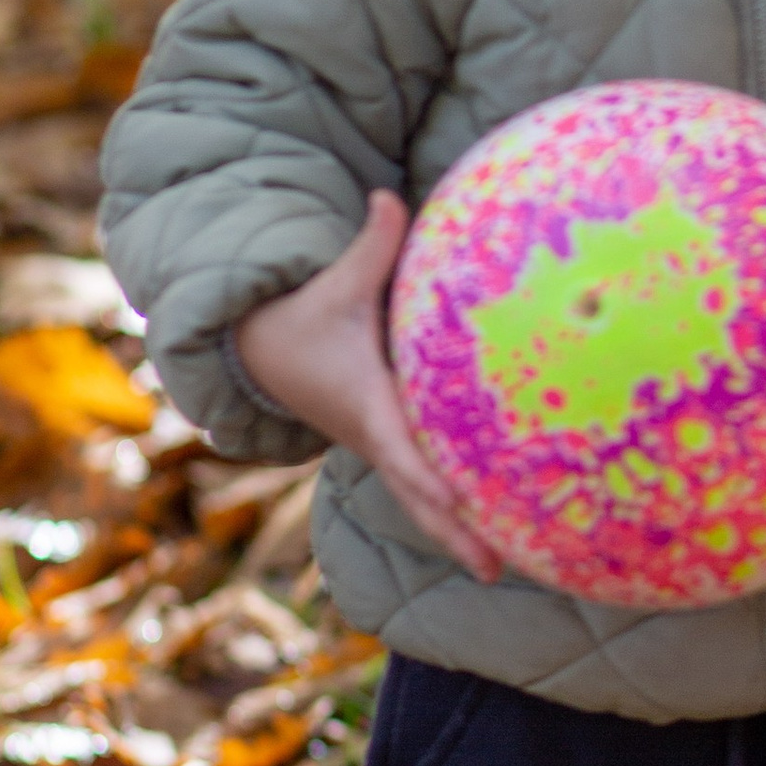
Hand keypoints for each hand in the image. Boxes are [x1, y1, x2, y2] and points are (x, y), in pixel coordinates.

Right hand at [234, 191, 500, 579]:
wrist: (259, 349)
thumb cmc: (303, 315)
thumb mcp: (336, 283)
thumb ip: (371, 245)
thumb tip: (388, 196)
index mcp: (366, 407)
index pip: (404, 454)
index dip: (434, 485)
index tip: (463, 511)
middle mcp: (374, 437)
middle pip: (419, 498)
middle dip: (455, 535)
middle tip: (496, 569)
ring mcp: (380, 446)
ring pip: (422, 499)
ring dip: (458, 530)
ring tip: (507, 563)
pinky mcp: (386, 443)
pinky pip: (422, 483)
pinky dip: (450, 508)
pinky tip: (493, 521)